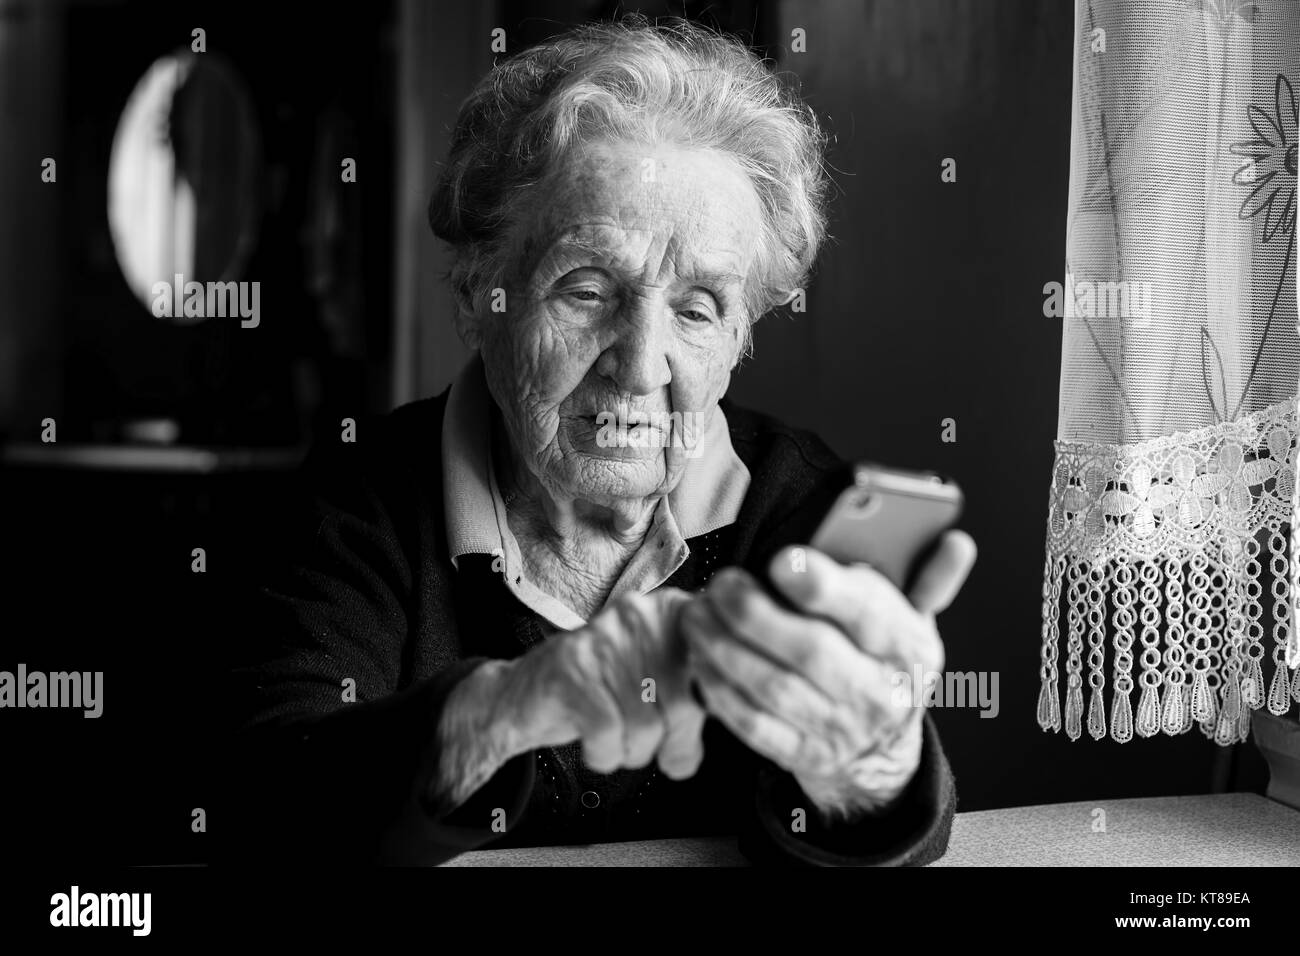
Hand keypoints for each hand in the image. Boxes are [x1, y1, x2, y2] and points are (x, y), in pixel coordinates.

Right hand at [500, 587, 707, 778]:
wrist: (522, 695)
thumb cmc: (599, 689)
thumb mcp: (658, 680)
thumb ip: (698, 689)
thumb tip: (736, 717)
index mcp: (668, 611)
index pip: (714, 662)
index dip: (709, 706)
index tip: (690, 723)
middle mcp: (637, 616)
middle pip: (684, 706)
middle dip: (670, 742)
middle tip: (650, 744)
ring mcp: (603, 642)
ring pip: (646, 728)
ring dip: (631, 751)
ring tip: (613, 734)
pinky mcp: (572, 674)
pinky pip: (609, 737)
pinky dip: (603, 754)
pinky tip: (591, 739)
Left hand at [680, 531, 975, 817]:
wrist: (880, 745)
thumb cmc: (884, 661)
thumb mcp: (916, 617)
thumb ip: (928, 576)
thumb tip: (955, 542)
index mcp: (908, 649)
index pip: (870, 615)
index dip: (824, 587)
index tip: (783, 560)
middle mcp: (876, 694)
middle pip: (811, 652)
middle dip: (756, 613)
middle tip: (724, 583)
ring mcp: (837, 730)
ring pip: (772, 688)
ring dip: (724, 646)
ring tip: (699, 611)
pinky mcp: (801, 755)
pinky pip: (751, 724)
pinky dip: (719, 688)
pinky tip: (701, 655)